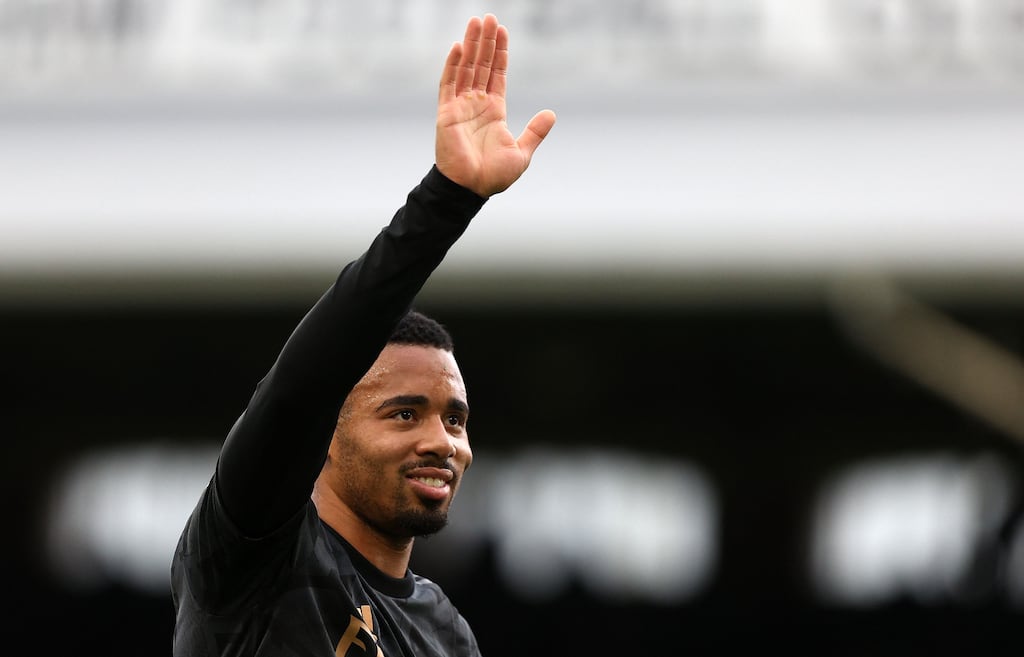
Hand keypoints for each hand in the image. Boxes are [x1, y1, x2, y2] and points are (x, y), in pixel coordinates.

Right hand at [435, 14, 556, 197]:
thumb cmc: (493, 176)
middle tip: (489, 17)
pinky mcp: (446, 114)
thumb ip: (535, 132)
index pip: (497, 75)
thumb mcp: (522, 152)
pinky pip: (448, 84)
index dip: (501, 54)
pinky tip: (460, 46)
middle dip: (486, 42)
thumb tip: (551, 113)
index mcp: (494, 111)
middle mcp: (476, 105)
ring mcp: (460, 107)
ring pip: (467, 69)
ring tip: (476, 22)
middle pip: (482, 66)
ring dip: (471, 45)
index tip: (502, 32)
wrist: (471, 189)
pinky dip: (453, 65)